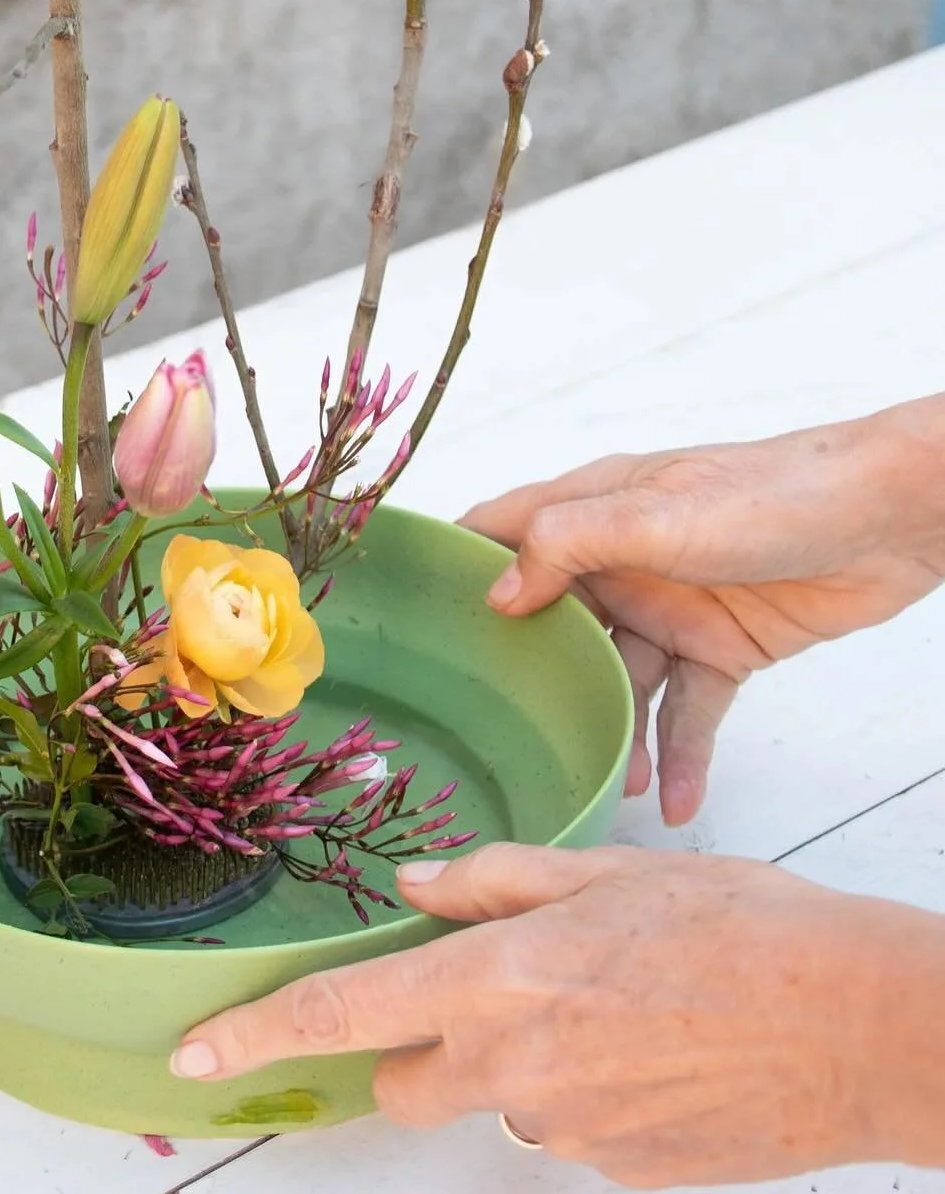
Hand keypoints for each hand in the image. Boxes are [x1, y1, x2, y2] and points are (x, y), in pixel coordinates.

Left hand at [172, 844, 944, 1187]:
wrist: (857, 1024)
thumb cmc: (740, 927)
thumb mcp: (609, 870)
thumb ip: (495, 881)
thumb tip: (416, 886)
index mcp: (499, 979)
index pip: (342, 1015)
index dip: (254, 1036)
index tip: (191, 1055)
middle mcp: (514, 1067)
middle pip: (408, 1078)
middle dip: (423, 1043)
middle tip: (505, 987)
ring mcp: (567, 1134)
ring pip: (500, 1100)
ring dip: (524, 1060)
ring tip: (620, 1007)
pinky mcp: (618, 1176)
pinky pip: (569, 1131)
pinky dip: (589, 1094)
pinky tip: (656, 1051)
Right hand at [461, 394, 944, 821]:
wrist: (888, 518)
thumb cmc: (774, 492)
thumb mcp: (657, 514)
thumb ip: (570, 545)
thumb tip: (499, 595)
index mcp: (595, 507)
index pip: (502, 530)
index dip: (455, 566)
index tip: (405, 616)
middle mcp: (623, 558)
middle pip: (553, 622)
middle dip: (526, 678)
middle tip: (489, 733)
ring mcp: (671, 605)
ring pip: (619, 681)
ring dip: (608, 732)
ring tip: (602, 784)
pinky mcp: (723, 647)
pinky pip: (687, 712)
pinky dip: (677, 756)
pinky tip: (670, 802)